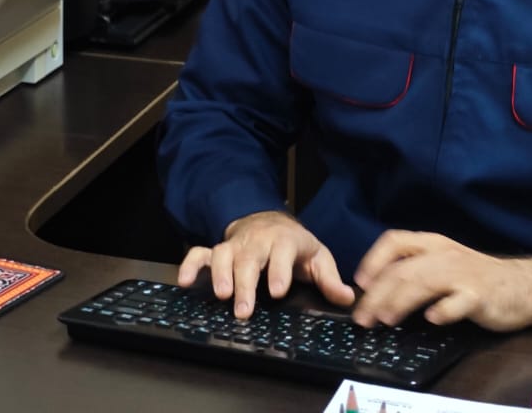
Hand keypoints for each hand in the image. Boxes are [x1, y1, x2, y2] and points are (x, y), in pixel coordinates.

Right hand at [177, 210, 355, 318]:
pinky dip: (189, 265)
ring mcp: (235, 245)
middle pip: (250, 259)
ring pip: (223, 255)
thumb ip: (329, 279)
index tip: (277, 290)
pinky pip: (199, 253)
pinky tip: (184, 281)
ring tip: (221, 296)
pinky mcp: (218, 249)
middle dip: (246, 283)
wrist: (270, 221)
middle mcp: (257, 241)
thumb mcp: (317, 257)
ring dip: (220, 275)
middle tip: (244, 309)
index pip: (283, 253)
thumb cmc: (295, 245)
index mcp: (285, 241)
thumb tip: (348, 298)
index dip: (280, 271)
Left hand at [351, 231, 531, 331]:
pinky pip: (459, 301)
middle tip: (363, 318)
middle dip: (378, 294)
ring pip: (424, 283)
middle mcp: (444, 255)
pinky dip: (444, 310)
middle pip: (403, 269)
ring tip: (385, 319)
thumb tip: (375, 292)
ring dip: (400, 302)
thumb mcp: (443, 264)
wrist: (522, 286)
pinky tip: (432, 319)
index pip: (395, 241)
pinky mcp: (480, 296)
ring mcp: (463, 274)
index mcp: (433, 244)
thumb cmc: (476, 277)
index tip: (359, 283)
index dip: (373, 260)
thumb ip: (415, 270)